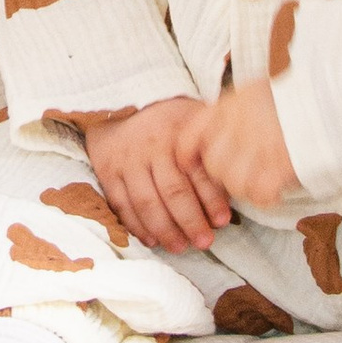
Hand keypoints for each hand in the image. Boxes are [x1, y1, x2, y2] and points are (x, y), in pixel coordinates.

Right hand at [85, 99, 230, 253]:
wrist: (116, 95)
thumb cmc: (164, 113)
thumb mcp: (191, 116)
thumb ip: (209, 142)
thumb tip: (234, 174)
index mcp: (177, 134)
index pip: (198, 172)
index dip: (212, 199)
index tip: (223, 221)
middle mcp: (151, 147)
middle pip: (173, 192)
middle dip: (191, 221)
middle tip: (204, 242)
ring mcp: (127, 160)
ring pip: (146, 202)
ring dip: (164, 230)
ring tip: (179, 247)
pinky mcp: (107, 170)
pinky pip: (121, 203)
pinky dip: (135, 225)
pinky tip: (150, 239)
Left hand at [186, 78, 298, 213]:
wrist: (333, 95)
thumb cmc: (296, 94)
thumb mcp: (255, 90)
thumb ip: (233, 110)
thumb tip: (216, 130)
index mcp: (229, 105)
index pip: (190, 134)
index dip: (186, 154)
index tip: (189, 164)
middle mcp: (238, 125)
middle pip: (212, 163)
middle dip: (223, 174)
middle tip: (244, 172)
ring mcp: (258, 147)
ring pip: (232, 182)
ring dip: (245, 187)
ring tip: (261, 181)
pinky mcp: (279, 166)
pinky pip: (259, 194)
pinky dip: (266, 197)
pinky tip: (276, 190)